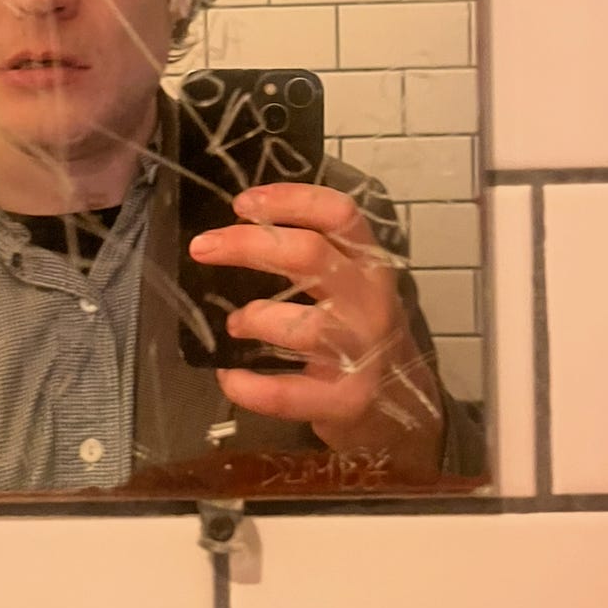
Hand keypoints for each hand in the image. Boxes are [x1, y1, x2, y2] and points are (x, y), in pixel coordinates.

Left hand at [187, 182, 443, 474]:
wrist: (404, 408)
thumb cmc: (362, 335)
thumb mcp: (353, 286)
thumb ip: (314, 259)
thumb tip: (237, 232)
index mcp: (370, 264)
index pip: (337, 214)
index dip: (290, 200)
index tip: (243, 203)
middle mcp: (370, 301)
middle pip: (310, 255)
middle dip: (248, 245)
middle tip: (203, 247)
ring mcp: (361, 352)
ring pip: (302, 325)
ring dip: (255, 318)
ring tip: (234, 324)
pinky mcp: (345, 401)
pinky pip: (286, 393)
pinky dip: (249, 386)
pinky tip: (230, 377)